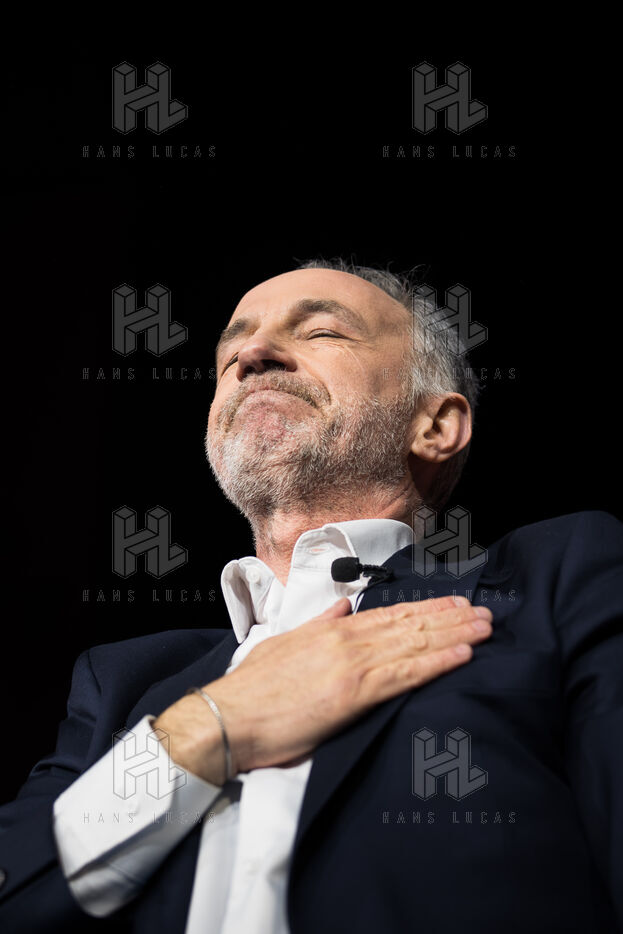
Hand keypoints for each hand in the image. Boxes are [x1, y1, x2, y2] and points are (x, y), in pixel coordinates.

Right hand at [153, 595, 492, 784]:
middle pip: (410, 625)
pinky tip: (462, 653)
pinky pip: (406, 674)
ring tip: (484, 627)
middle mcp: (347, 641)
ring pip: (414, 644)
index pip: (389, 614)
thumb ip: (319, 624)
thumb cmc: (252, 688)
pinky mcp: (354, 694)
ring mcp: (353, 665)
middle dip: (450, 617)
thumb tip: (343, 606)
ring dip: (454, 634)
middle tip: (485, 612)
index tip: (454, 602)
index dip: (426, 607)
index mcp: (332, 630)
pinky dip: (438, 661)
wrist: (228, 716)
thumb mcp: (285, 643)